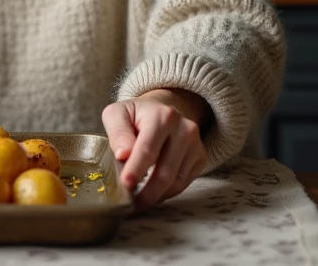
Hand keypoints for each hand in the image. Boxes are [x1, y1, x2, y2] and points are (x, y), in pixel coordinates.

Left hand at [101, 88, 208, 210]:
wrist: (160, 111)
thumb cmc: (135, 115)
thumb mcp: (117, 114)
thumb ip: (118, 133)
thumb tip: (123, 155)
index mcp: (162, 116)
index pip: (148, 149)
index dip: (136, 170)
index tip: (126, 185)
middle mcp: (184, 129)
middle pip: (166, 171)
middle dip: (147, 193)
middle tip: (131, 205)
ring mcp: (195, 144)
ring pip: (176, 182)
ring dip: (156, 196)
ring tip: (139, 201)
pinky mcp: (200, 157)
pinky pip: (184, 183)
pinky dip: (167, 192)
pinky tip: (153, 192)